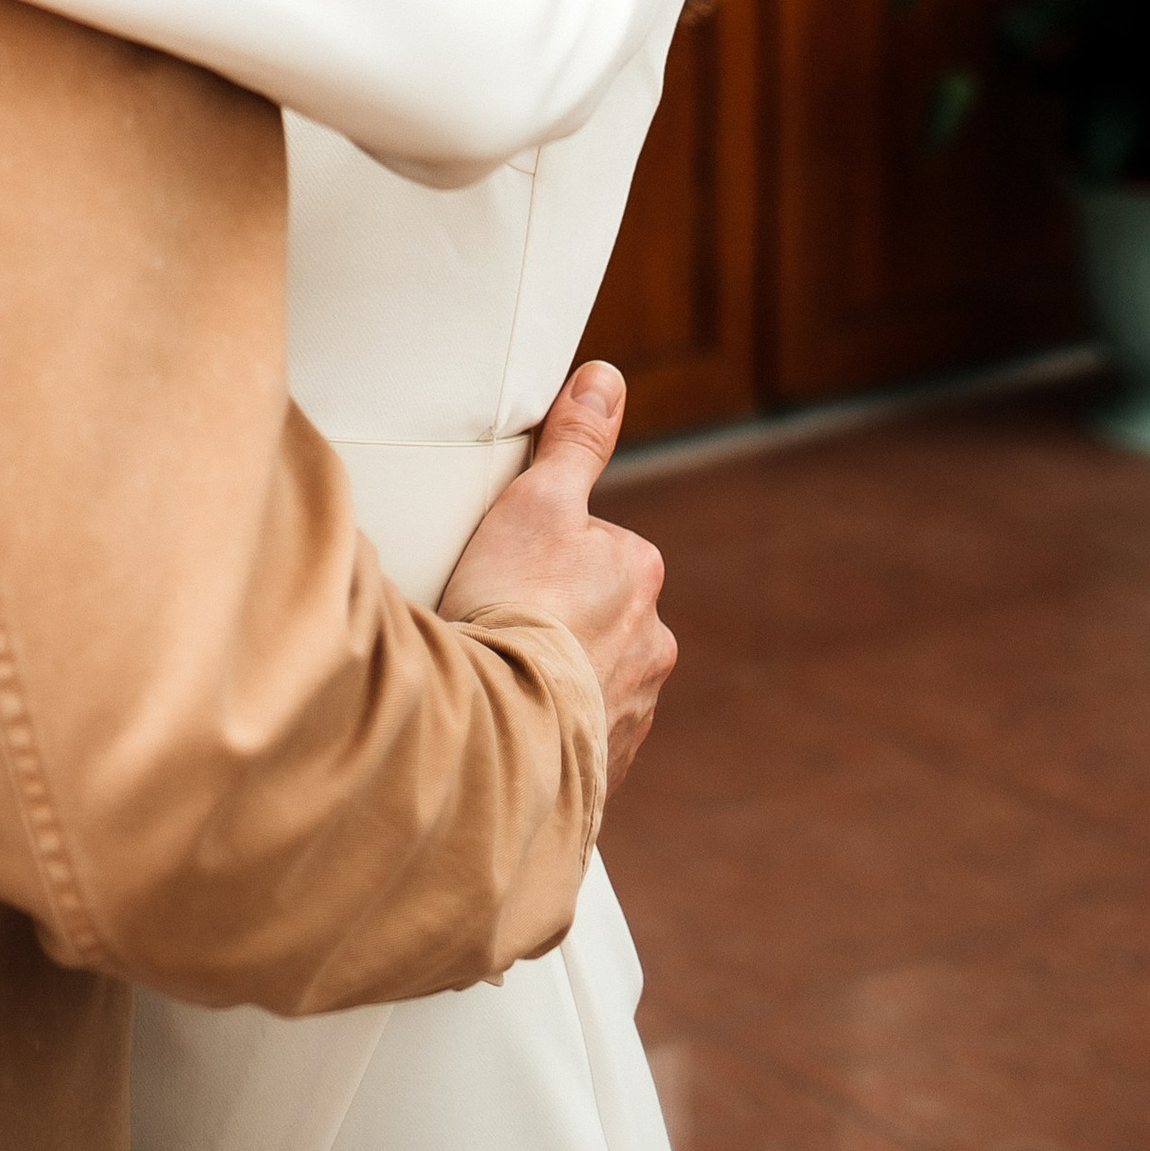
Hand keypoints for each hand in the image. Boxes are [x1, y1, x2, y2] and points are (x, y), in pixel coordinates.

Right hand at [438, 363, 673, 791]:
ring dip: (553, 680)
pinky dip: (547, 733)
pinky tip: (508, 729)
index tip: (504, 572)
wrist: (503, 735)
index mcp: (640, 576)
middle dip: (555, 622)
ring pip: (589, 680)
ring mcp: (631, 714)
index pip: (594, 549)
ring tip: (497, 680)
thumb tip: (606, 378)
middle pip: (595, 617)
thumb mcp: (536, 501)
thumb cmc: (516, 606)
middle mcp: (654, 648)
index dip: (541, 556)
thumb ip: (574, 442)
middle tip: (495, 626)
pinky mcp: (604, 773)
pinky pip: (575, 740)